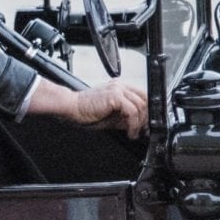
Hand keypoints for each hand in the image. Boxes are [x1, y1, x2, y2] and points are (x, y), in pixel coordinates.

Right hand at [31, 79, 147, 137]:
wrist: (71, 108)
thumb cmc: (85, 112)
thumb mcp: (111, 117)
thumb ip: (125, 117)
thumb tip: (138, 125)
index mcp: (119, 87)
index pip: (142, 97)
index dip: (147, 113)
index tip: (146, 127)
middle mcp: (120, 85)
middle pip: (145, 100)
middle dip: (147, 119)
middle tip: (144, 133)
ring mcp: (118, 89)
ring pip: (141, 106)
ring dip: (140, 123)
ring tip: (134, 134)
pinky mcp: (115, 96)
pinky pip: (133, 111)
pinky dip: (134, 125)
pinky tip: (129, 133)